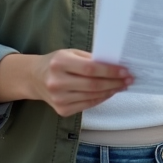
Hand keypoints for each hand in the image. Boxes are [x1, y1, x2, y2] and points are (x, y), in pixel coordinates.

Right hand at [0, 50, 132, 116]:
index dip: (110, 71)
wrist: (34, 78)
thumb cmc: (56, 62)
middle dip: (115, 82)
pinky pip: (87, 105)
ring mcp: (58, 98)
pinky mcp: (61, 110)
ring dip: (110, 91)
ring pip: (92, 96)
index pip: (90, 69)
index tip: (125, 71)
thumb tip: (116, 65)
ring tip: (122, 86)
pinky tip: (109, 93)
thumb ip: (91, 59)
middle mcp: (57, 82)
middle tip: (129, 80)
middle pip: (93, 85)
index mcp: (59, 63)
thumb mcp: (71, 53)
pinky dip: (101, 99)